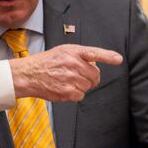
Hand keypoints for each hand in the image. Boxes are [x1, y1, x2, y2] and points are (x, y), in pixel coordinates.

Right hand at [8, 44, 122, 101]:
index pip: (94, 53)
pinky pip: (81, 95)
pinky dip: (75, 94)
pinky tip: (64, 88)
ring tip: (67, 80)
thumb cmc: (45, 62)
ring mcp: (70, 78)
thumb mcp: (62, 51)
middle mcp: (73, 64)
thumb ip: (80, 55)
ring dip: (81, 85)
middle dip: (90, 77)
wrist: (29, 74)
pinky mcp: (67, 92)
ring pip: (88, 86)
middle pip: (95, 75)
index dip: (108, 56)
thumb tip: (95, 62)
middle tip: (78, 76)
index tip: (118, 59)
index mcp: (72, 52)